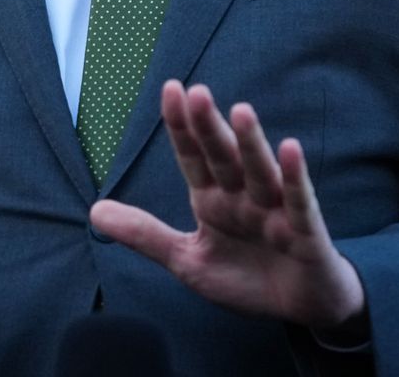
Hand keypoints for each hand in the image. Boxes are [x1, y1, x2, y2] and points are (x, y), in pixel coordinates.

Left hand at [90, 81, 366, 332]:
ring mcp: (275, 211)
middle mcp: (242, 197)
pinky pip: (299, 201)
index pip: (193, 157)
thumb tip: (93, 211)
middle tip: (196, 92)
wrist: (299, 308)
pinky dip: (295, 177)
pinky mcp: (305, 231)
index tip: (170, 89)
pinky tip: (290, 149)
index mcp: (213, 200)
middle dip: (209, 127)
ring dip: (251, 143)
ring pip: (260, 172)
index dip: (181, 127)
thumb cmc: (246, 278)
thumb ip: (145, 235)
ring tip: (241, 111)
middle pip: (223, 157)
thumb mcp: (187, 259)